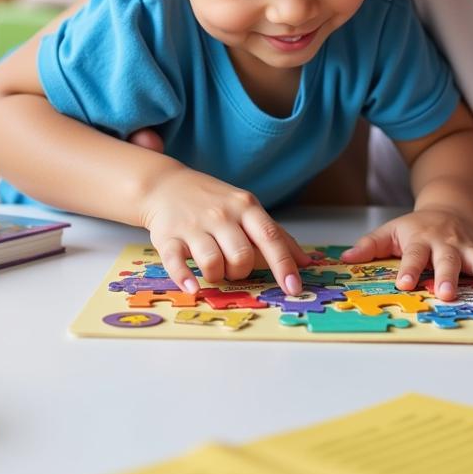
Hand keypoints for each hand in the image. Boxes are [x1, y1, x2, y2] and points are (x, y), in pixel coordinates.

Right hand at [139, 165, 310, 296]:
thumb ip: (276, 235)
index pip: (270, 237)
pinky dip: (185, 279)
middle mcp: (221, 215)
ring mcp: (194, 226)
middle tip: (234, 267)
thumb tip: (306, 261)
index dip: (284, 265)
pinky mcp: (168, 237)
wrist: (166, 185)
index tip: (294, 288)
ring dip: (217, 276)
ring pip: (213, 263)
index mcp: (246, 207)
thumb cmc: (213, 201)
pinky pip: (176, 263)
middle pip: (242, 256)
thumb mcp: (247, 208)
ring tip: (213, 269)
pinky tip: (193, 288)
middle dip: (241, 272)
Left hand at [340, 209, 472, 299]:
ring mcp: (469, 246)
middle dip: (448, 276)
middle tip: (447, 293)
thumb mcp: (389, 232)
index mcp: (420, 239)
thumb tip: (344, 259)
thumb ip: (368, 246)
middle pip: (448, 259)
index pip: (412, 256)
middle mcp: (446, 242)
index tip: (404, 283)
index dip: (408, 269)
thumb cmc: (415, 227)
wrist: (448, 207)